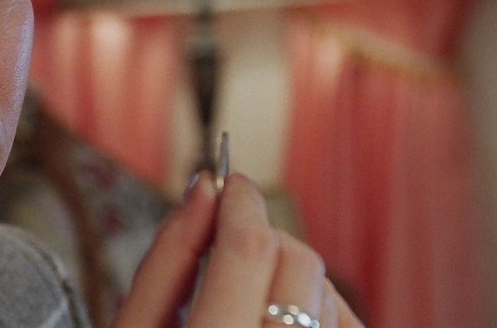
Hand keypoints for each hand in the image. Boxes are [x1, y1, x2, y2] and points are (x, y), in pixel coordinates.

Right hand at [113, 172, 363, 327]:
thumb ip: (167, 259)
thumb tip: (204, 186)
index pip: (248, 252)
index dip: (240, 201)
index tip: (229, 182)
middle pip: (297, 264)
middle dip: (263, 234)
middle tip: (229, 239)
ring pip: (329, 294)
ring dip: (292, 272)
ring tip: (247, 295)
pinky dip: (319, 310)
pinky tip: (278, 324)